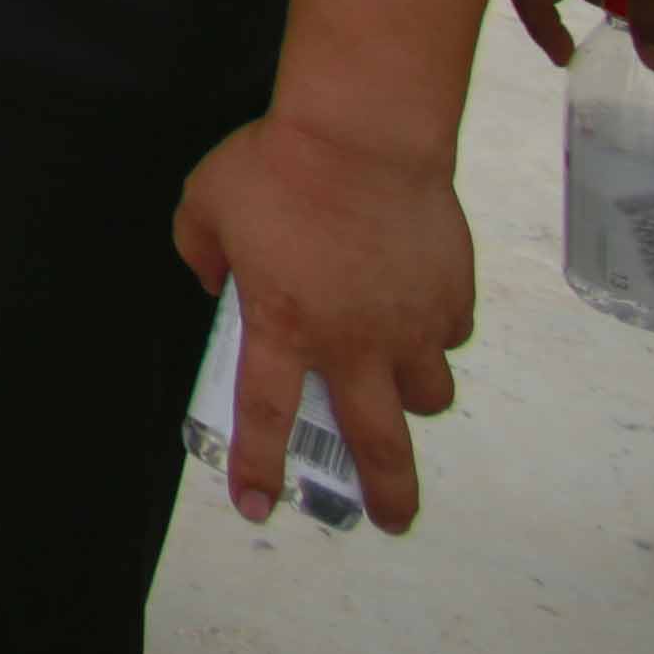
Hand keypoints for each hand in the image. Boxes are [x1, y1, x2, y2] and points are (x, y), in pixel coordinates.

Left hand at [173, 113, 475, 532]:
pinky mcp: (452, 296)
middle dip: (386, 494)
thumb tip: (215, 280)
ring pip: (426, 396)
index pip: (266, 415)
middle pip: (377, 444)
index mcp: (285, 327)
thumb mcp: (205, 203)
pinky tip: (418, 308)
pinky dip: (435, 335)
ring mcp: (411, 324)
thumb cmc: (277, 165)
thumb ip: (200, 251)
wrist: (363, 133)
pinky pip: (449, 337)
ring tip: (398, 386)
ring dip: (412, 401)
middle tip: (389, 519)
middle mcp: (353, 343)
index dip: (261, 467)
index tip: (260, 508)